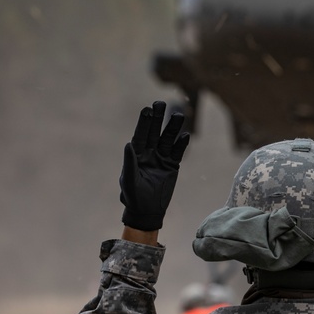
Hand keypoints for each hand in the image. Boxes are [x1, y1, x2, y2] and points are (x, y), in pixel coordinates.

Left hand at [120, 101, 189, 230]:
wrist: (147, 210)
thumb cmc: (133, 196)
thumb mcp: (129, 180)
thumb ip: (130, 162)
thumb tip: (128, 145)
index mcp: (136, 154)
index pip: (141, 134)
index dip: (144, 122)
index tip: (147, 109)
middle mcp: (149, 152)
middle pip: (154, 132)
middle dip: (158, 118)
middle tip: (160, 103)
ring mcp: (161, 158)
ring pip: (168, 139)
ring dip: (172, 128)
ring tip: (178, 115)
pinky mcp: (172, 165)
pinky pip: (177, 152)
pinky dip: (181, 144)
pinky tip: (185, 136)